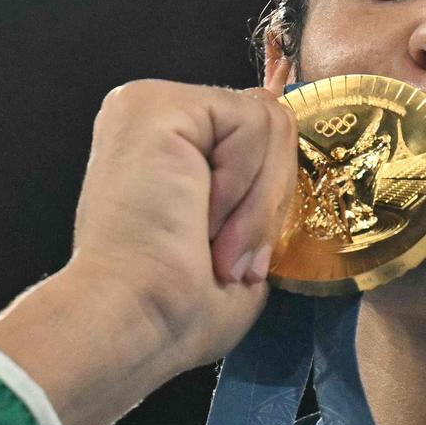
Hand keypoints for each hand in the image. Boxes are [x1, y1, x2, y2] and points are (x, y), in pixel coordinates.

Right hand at [0, 81, 295, 424]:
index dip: (269, 198)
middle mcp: (152, 114)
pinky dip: (244, 184)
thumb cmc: (176, 307)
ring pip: (269, 121)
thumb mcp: (237, 239)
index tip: (239, 260)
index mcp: (166, 145)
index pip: (258, 135)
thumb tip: (290, 158)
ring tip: (214, 244)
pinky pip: (252, 121)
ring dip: (256, 201)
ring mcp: (150, 103)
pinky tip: (202, 216)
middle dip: (267, 202)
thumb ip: (259, 185)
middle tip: (229, 257)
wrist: (135, 321)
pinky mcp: (158, 104)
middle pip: (271, 122)